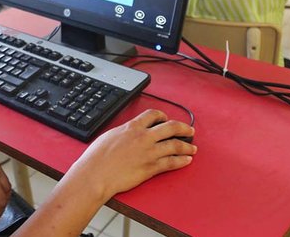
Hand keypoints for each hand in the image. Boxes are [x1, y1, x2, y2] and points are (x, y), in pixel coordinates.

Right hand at [67, 110, 195, 202]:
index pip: (153, 115)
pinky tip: (187, 160)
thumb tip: (127, 133)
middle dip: (183, 128)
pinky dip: (182, 160)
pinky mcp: (151, 167)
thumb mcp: (109, 136)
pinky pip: (172, 162)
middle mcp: (144, 137)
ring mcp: (149, 152)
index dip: (162, 115)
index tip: (166, 119)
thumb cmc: (97, 158)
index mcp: (132, 127)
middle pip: (170, 127)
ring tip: (193, 147)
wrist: (96, 174)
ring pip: (175, 145)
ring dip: (187, 146)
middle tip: (189, 130)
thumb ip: (123, 132)